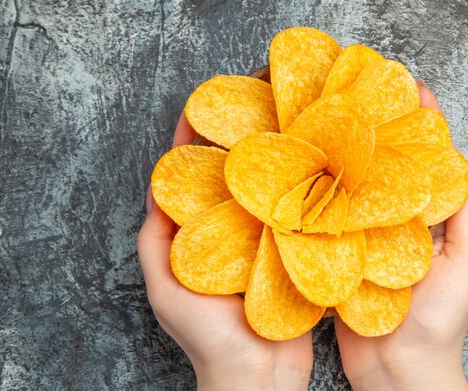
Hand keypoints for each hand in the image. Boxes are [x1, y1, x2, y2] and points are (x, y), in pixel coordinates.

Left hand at [137, 113, 311, 390]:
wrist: (257, 376)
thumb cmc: (207, 339)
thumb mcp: (166, 290)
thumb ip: (156, 244)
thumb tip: (154, 194)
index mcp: (197, 236)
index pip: (190, 178)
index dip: (191, 141)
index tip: (200, 107)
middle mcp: (230, 233)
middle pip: (231, 176)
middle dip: (240, 140)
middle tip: (253, 104)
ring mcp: (263, 240)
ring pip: (265, 190)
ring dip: (273, 159)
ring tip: (285, 123)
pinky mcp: (292, 252)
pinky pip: (294, 214)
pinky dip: (301, 190)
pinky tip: (313, 165)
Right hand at [334, 81, 467, 390]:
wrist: (398, 371)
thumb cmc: (441, 322)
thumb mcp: (466, 264)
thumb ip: (464, 214)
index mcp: (429, 218)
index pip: (427, 159)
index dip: (422, 121)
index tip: (408, 84)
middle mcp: (395, 220)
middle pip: (385, 165)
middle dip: (374, 129)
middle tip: (357, 92)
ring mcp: (364, 236)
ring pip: (353, 188)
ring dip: (342, 157)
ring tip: (326, 120)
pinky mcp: (337, 255)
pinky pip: (328, 220)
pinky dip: (318, 196)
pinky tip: (304, 171)